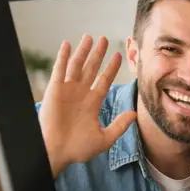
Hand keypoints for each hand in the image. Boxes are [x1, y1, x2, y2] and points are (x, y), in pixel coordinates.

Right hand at [40, 35, 136, 176]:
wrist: (57, 153)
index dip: (111, 68)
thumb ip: (120, 125)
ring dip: (83, 51)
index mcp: (92, 103)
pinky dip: (63, 56)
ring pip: (77, 66)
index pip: (104, 80)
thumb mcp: (105, 138)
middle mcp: (80, 94)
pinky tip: (67, 44)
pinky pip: (59, 70)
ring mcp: (67, 91)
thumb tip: (134, 113)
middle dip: (98, 54)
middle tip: (105, 39)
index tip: (118, 55)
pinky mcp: (55, 90)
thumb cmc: (78, 149)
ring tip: (90, 37)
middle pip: (91, 69)